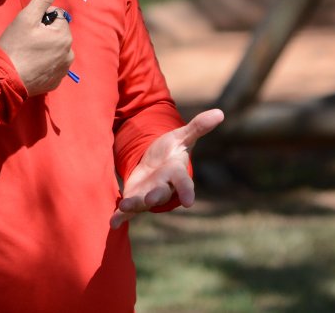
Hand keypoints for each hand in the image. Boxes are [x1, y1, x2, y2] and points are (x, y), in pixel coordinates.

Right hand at [0, 0, 72, 95]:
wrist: (5, 79)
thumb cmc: (15, 45)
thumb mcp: (27, 17)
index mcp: (64, 35)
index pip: (56, 17)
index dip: (40, 19)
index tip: (28, 29)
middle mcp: (69, 53)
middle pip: (57, 34)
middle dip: (44, 34)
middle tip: (26, 41)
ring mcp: (63, 69)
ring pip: (56, 50)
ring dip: (45, 49)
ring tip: (27, 54)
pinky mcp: (56, 82)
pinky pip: (53, 66)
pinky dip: (44, 64)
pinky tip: (30, 66)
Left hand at [110, 109, 224, 228]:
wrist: (154, 166)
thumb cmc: (170, 151)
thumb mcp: (181, 137)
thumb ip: (197, 127)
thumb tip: (220, 113)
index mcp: (175, 173)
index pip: (183, 182)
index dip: (186, 191)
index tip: (188, 202)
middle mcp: (163, 187)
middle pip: (161, 194)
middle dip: (155, 197)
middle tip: (150, 200)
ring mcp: (148, 195)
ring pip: (142, 203)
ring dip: (134, 205)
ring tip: (124, 207)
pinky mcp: (134, 199)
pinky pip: (128, 210)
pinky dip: (121, 216)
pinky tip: (114, 222)